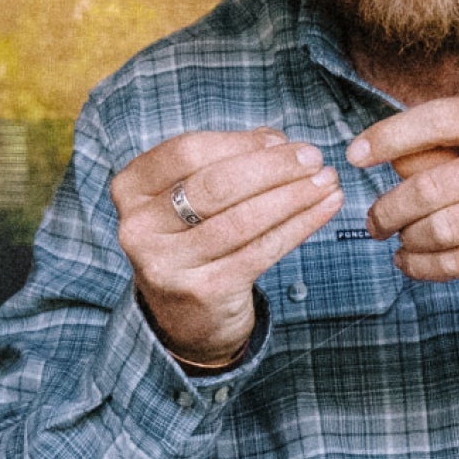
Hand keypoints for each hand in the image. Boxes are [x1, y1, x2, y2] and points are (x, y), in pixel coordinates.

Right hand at [114, 127, 342, 365]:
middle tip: (313, 158)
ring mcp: (168, 263)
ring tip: (327, 182)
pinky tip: (324, 209)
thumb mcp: (190, 198)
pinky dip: (299, 226)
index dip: (239, 143)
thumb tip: (274, 140)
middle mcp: (140, 227)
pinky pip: (261, 250)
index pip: (187, 152)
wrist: (184, 318)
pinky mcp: (203, 291)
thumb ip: (224, 161)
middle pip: (215, 185)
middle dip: (273, 167)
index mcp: (131, 190)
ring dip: (294, 196)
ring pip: (242, 219)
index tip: (282, 140)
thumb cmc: (192, 241)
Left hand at [351, 96, 458, 304]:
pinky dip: (423, 267)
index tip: (354, 155)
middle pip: (431, 185)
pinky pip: (458, 261)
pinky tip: (412, 263)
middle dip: (389, 208)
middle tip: (373, 221)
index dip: (389, 136)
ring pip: (441, 228)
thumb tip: (383, 153)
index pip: (439, 119)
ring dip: (408, 241)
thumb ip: (442, 149)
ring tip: (400, 242)